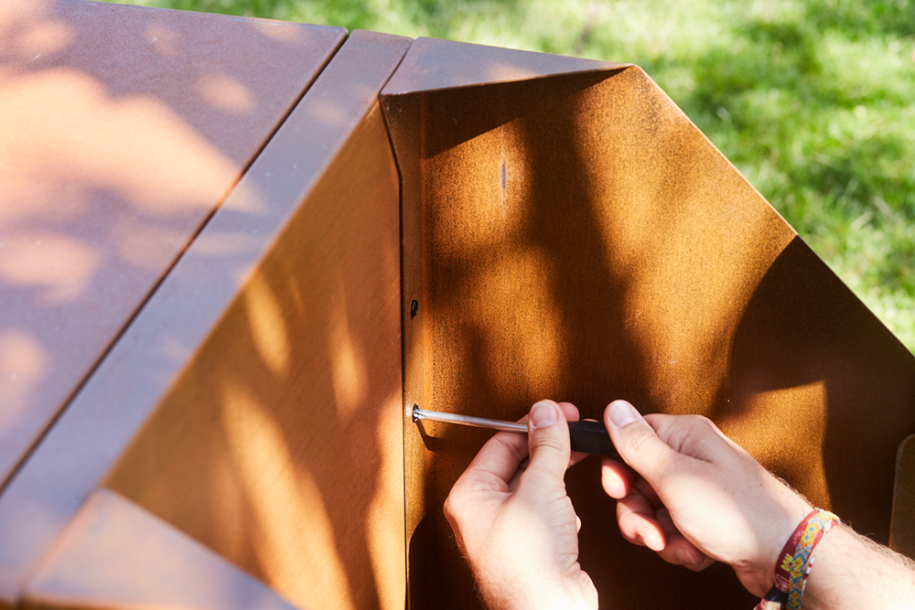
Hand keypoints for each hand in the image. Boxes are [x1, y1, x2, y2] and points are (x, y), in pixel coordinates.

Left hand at [444, 400, 597, 609]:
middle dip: (548, 447)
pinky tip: (570, 513)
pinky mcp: (527, 544)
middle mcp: (481, 511)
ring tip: (576, 464)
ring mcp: (504, 529)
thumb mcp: (541, 490)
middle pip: (516, 461)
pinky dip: (560, 504)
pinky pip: (543, 509)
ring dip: (556, 475)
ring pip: (532, 485)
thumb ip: (546, 447)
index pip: (500, 442)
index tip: (558, 413)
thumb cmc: (530, 564)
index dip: (533, 424)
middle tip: (572, 429)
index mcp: (469, 494)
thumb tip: (547, 414)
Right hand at [601, 400, 812, 595]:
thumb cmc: (738, 513)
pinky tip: (698, 550)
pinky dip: (680, 544)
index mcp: (685, 436)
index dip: (619, 468)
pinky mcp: (707, 517)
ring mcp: (701, 489)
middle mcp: (693, 458)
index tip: (619, 489)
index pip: (632, 439)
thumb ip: (638, 444)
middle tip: (651, 530)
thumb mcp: (675, 477)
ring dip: (660, 534)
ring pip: (654, 510)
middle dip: (639, 513)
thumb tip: (614, 408)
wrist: (786, 555)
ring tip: (679, 544)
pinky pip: (675, 529)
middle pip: (639, 480)